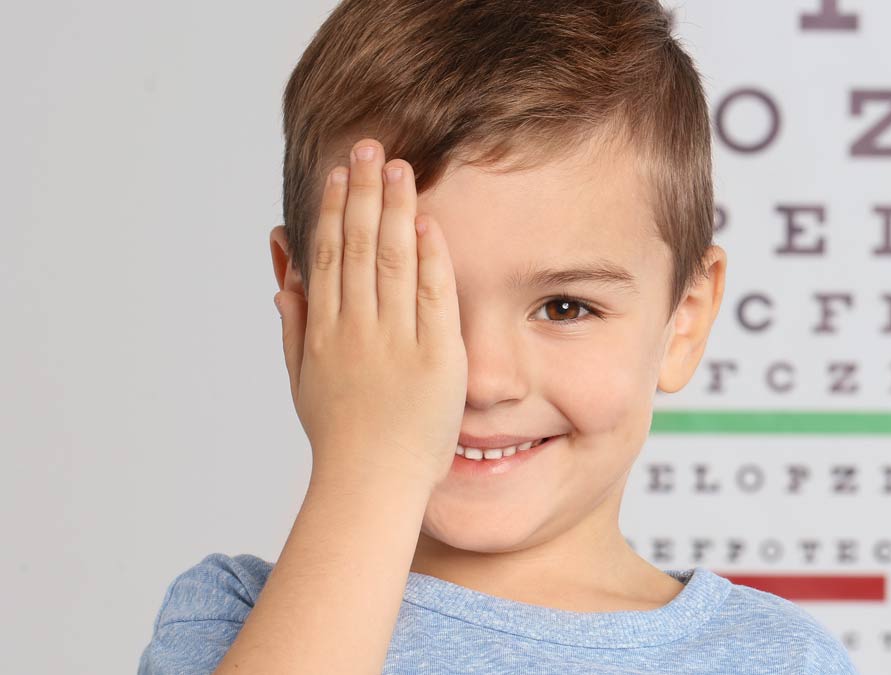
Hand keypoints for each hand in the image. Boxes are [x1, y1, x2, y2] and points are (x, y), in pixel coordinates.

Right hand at [273, 138, 466, 486]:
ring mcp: (396, 342)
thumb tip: (284, 278)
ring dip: (394, 209)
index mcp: (323, 332)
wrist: (372, 484)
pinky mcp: (436, 357)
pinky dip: (430, 257)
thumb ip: (293, 324)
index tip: (338, 173)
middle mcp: (356, 330)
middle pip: (358, 247)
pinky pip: (433, 296)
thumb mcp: (301, 379)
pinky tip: (426, 221)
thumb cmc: (339, 436)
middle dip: (362, 192)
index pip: (327, 256)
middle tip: (368, 147)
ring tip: (398, 167)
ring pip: (392, 261)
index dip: (333, 211)